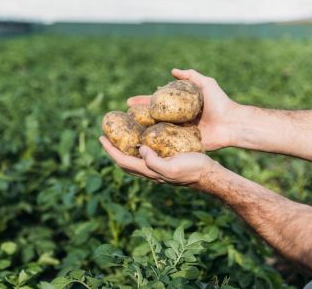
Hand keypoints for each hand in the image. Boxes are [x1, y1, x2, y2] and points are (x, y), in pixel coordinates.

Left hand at [99, 136, 217, 185]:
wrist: (210, 174)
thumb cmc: (193, 169)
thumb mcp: (172, 167)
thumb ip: (154, 162)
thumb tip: (139, 149)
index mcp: (149, 171)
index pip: (122, 160)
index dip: (110, 150)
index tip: (101, 137)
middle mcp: (150, 171)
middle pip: (124, 162)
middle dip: (113, 149)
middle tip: (106, 136)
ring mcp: (157, 168)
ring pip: (133, 160)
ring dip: (123, 149)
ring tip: (119, 137)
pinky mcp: (165, 163)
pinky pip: (145, 156)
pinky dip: (137, 147)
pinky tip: (142, 138)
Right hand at [128, 69, 238, 150]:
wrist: (232, 123)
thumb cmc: (220, 103)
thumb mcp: (206, 84)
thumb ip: (191, 76)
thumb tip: (172, 70)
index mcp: (179, 107)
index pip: (156, 103)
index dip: (142, 102)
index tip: (128, 102)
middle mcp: (176, 120)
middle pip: (152, 118)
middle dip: (137, 117)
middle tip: (123, 117)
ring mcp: (178, 133)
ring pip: (156, 132)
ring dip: (142, 131)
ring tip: (126, 132)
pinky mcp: (183, 145)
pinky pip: (167, 145)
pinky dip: (155, 145)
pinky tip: (140, 146)